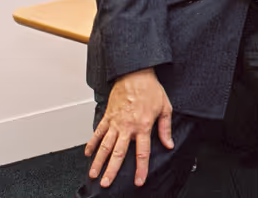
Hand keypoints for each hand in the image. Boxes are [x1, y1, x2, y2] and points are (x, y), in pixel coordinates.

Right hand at [85, 68, 173, 187]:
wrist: (135, 73)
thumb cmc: (150, 89)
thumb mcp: (165, 107)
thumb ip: (165, 128)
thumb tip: (169, 144)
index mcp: (143, 125)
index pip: (142, 152)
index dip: (141, 169)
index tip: (138, 181)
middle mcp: (127, 126)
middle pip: (118, 153)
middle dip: (111, 170)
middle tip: (106, 183)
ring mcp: (115, 122)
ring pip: (105, 145)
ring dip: (98, 161)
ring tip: (94, 174)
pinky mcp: (107, 116)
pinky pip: (98, 132)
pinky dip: (92, 143)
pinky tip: (88, 154)